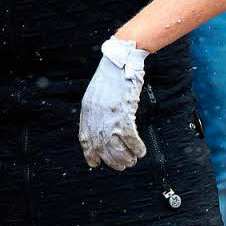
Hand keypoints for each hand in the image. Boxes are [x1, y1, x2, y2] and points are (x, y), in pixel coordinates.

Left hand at [78, 37, 148, 170]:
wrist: (120, 61)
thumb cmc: (112, 77)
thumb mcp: (96, 94)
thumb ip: (96, 111)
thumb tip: (101, 130)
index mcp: (87, 110)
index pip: (85, 138)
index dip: (90, 153)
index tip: (95, 163)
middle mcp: (95, 115)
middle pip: (101, 147)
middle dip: (112, 160)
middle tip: (122, 164)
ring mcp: (109, 115)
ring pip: (116, 147)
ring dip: (126, 157)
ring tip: (132, 159)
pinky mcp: (123, 113)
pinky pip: (130, 138)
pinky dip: (136, 148)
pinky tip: (140, 150)